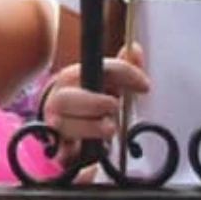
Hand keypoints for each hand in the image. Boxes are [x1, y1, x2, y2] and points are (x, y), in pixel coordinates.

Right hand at [40, 42, 148, 158]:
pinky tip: (89, 146)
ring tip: (109, 128)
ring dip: (94, 128)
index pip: (102, 69)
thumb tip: (135, 47)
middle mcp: (60, 97)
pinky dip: (78, 151)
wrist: (59, 118)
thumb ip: (122, 67)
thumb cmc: (88, 97)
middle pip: (72, 99)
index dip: (127, 74)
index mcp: (73, 76)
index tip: (145, 86)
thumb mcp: (104, 81)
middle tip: (114, 107)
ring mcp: (56, 122)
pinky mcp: (56, 145)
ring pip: (68, 125)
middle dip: (97, 103)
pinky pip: (66, 152)